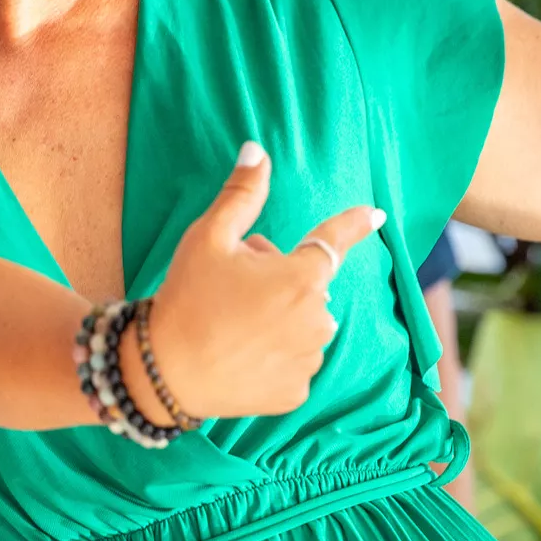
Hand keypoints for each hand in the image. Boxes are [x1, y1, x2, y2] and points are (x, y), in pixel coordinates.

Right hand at [151, 144, 384, 418]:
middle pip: (305, 285)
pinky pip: (294, 361)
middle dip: (277, 278)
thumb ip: (241, 194)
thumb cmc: (187, 297)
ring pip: (302, 324)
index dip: (354, 224)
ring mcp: (309, 358)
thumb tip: (257, 150)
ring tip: (232, 324)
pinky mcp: (296, 391)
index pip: (334, 241)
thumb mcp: (208, 237)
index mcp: (301, 277)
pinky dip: (273, 356)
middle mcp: (316, 318)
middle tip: (232, 287)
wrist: (164, 373)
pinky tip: (240, 355)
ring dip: (278, 318)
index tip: (376, 214)